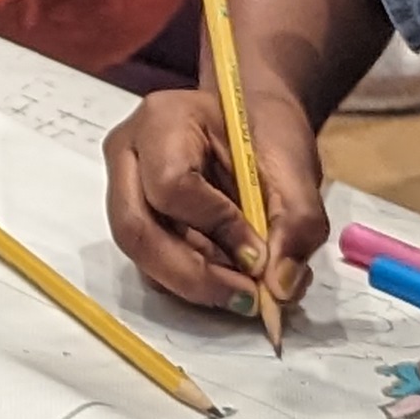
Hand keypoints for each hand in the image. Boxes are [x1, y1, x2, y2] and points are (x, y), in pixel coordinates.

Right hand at [104, 83, 328, 318]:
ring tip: (246, 286)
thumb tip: (280, 286)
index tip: (262, 255)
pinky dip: (192, 280)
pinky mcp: (133, 218)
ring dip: (196, 282)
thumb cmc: (266, 131)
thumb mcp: (295, 167)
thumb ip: (297, 223)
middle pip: (136, 230)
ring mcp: (122, 188)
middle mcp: (128, 154)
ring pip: (141, 255)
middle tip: (248, 298)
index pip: (171, 185)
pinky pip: (150, 264)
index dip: (217, 227)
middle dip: (194, 275)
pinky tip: (228, 273)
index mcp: (163, 121)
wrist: (250, 120)